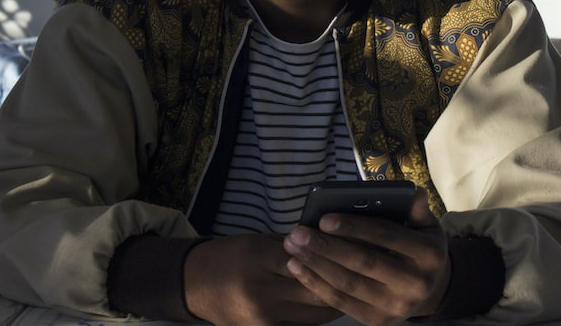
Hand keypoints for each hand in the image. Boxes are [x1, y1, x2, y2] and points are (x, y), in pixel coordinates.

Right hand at [183, 233, 342, 325]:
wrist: (195, 284)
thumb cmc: (232, 256)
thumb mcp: (259, 241)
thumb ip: (291, 246)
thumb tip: (329, 245)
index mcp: (258, 259)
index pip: (306, 259)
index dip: (332, 256)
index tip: (355, 249)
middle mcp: (261, 292)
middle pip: (315, 291)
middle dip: (342, 282)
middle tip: (365, 273)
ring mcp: (263, 319)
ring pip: (315, 315)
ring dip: (336, 303)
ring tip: (356, 290)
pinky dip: (318, 320)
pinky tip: (333, 307)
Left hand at [283, 187, 450, 325]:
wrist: (432, 291)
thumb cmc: (421, 249)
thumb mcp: (427, 226)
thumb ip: (416, 210)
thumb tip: (412, 192)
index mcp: (428, 255)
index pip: (386, 236)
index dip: (354, 227)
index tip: (324, 218)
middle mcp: (415, 284)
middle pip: (363, 262)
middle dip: (326, 247)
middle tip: (297, 233)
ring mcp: (395, 306)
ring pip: (348, 284)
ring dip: (315, 265)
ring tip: (292, 247)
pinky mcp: (377, 321)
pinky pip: (341, 302)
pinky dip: (316, 284)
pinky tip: (298, 268)